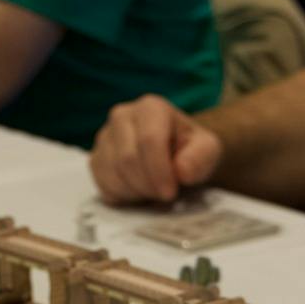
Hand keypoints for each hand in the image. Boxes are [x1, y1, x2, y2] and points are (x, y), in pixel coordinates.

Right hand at [89, 95, 222, 203]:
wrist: (177, 154)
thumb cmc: (190, 150)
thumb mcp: (208, 150)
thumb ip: (201, 157)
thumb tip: (182, 170)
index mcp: (150, 108)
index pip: (148, 141)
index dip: (159, 172)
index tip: (170, 192)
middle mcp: (122, 116)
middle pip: (127, 159)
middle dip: (148, 185)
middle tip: (165, 195)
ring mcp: (105, 137)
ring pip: (112, 174)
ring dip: (136, 192)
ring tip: (154, 190)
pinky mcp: (96, 158)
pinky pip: (102, 184)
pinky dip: (122, 196)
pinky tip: (139, 191)